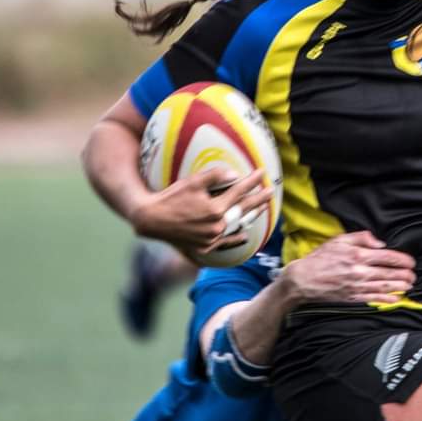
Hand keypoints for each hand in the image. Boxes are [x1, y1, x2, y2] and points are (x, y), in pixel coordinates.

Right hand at [130, 167, 272, 257]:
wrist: (150, 220)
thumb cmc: (171, 198)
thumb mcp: (192, 182)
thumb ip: (215, 177)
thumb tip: (236, 175)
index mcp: (215, 209)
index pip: (239, 192)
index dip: (252, 181)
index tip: (262, 172)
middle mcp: (216, 226)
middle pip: (243, 210)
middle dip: (259, 199)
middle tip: (271, 191)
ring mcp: (211, 239)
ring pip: (237, 226)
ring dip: (251, 217)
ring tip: (262, 208)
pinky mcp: (204, 248)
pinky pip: (225, 244)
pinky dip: (236, 239)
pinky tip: (245, 236)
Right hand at [280, 231, 415, 304]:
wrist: (303, 279)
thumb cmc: (320, 258)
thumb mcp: (339, 240)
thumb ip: (361, 238)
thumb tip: (380, 243)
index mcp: (357, 255)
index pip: (387, 257)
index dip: (402, 260)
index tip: (410, 261)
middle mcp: (359, 272)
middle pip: (388, 273)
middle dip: (404, 274)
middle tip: (414, 274)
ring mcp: (356, 286)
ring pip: (384, 287)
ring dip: (400, 286)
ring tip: (410, 285)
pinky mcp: (353, 298)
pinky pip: (374, 299)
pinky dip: (387, 299)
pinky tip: (396, 299)